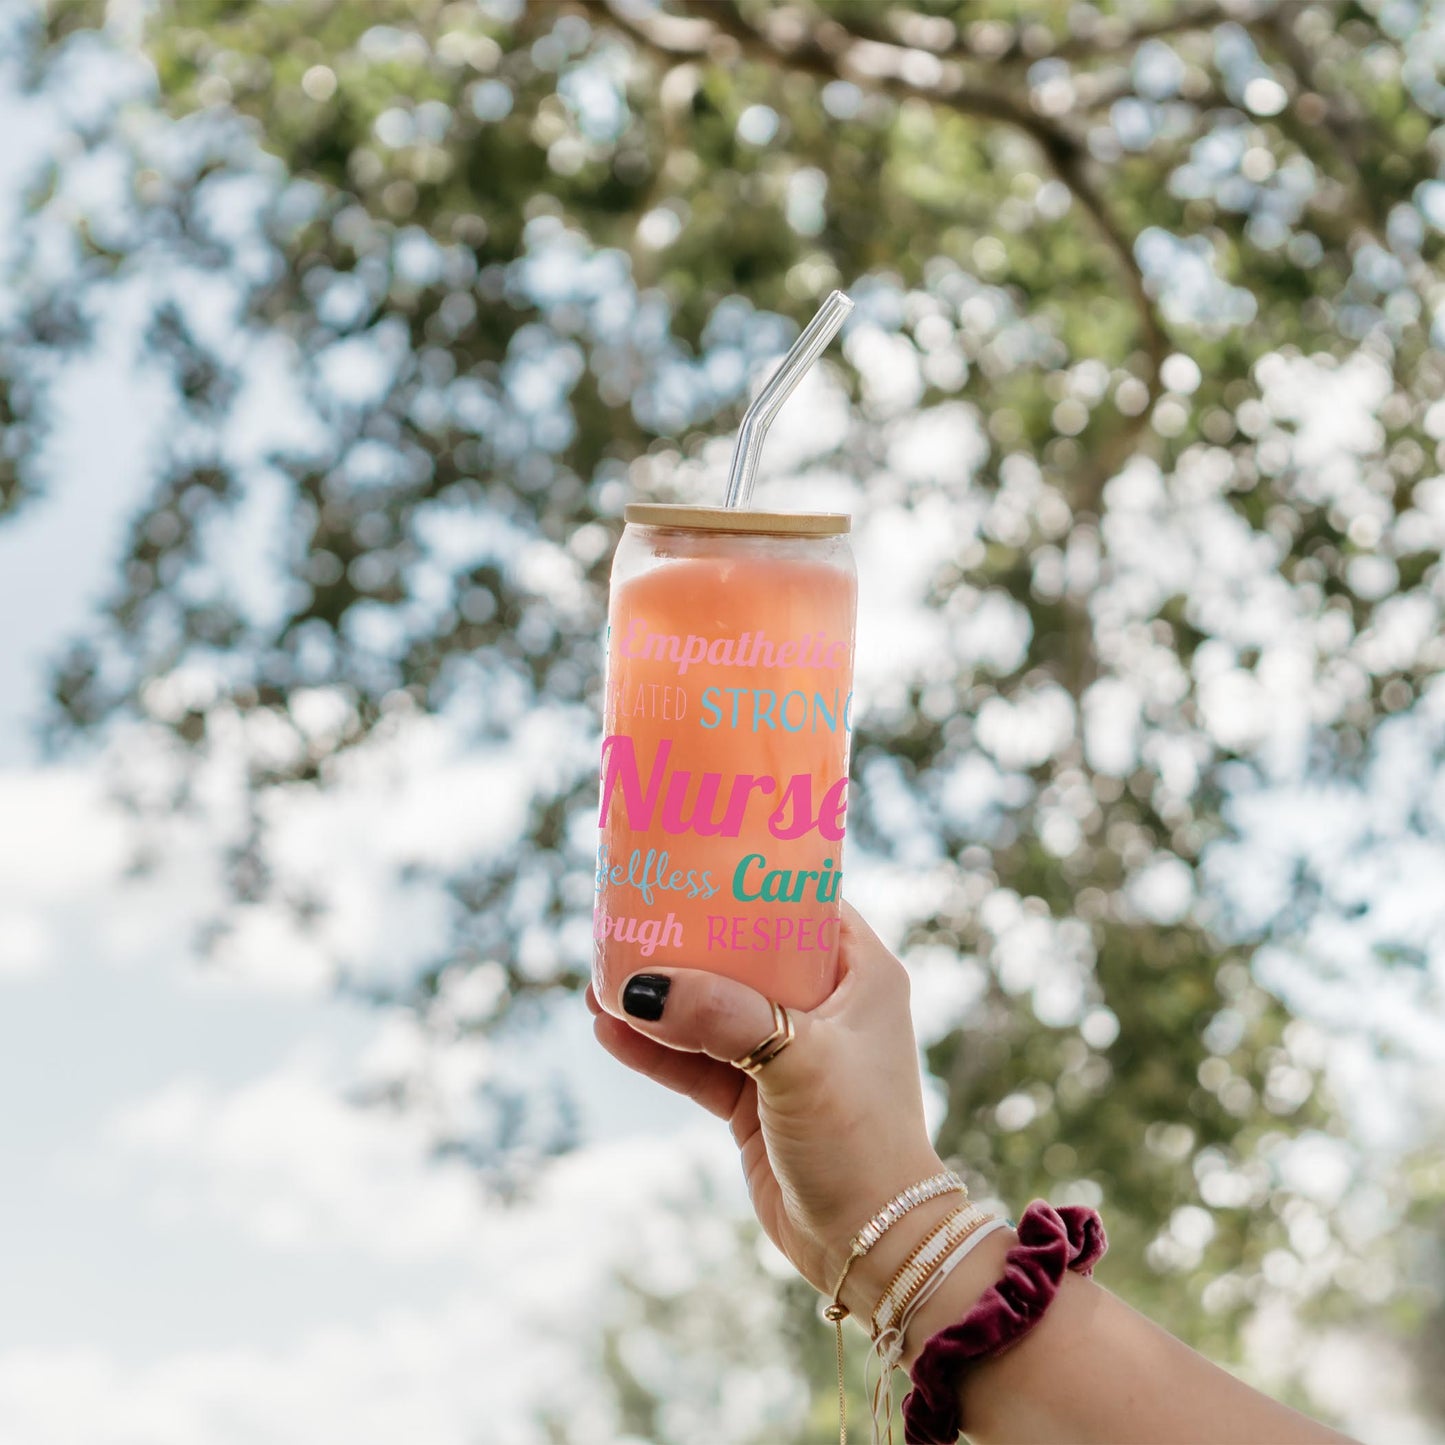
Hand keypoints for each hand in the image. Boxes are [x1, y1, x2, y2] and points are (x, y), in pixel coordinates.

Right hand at [588, 900, 950, 1312]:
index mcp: (858, 969)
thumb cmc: (860, 1139)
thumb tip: (641, 988)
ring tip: (600, 980)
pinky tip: (608, 1031)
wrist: (872, 1245)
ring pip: (710, 1005)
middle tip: (628, 916)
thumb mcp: (799, 1063)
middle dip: (685, 937)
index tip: (690, 857)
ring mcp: (787, 1049)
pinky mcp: (755, 1095)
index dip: (745, 876)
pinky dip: (655, 1047)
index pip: (797, 899)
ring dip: (660, 996)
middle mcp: (824, 1000)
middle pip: (742, 949)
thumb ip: (724, 1017)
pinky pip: (696, 1058)